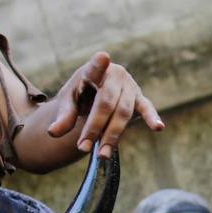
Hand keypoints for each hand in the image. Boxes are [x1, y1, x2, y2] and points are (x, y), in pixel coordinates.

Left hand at [46, 53, 164, 157]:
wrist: (96, 92)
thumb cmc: (81, 95)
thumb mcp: (68, 103)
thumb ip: (63, 117)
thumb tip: (52, 133)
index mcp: (93, 70)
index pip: (95, 68)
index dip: (99, 64)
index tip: (103, 57)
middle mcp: (115, 74)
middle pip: (106, 103)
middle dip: (95, 127)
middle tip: (83, 148)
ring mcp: (130, 86)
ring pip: (123, 112)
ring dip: (112, 135)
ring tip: (101, 155)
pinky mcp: (140, 98)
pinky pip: (146, 108)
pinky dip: (152, 118)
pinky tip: (158, 127)